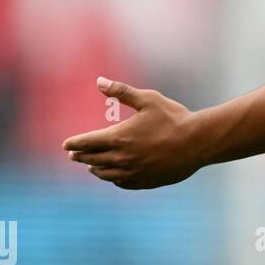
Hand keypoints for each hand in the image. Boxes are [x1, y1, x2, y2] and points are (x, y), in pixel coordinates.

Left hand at [62, 77, 201, 189]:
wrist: (198, 142)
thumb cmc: (174, 118)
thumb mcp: (148, 99)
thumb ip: (121, 91)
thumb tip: (99, 81)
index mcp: (118, 137)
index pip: (85, 143)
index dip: (73, 143)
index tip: (66, 145)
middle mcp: (121, 158)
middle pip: (91, 159)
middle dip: (80, 156)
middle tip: (74, 154)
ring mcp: (132, 172)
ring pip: (104, 174)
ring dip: (95, 169)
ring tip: (92, 165)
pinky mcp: (144, 181)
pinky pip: (121, 182)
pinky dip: (113, 178)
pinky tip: (113, 175)